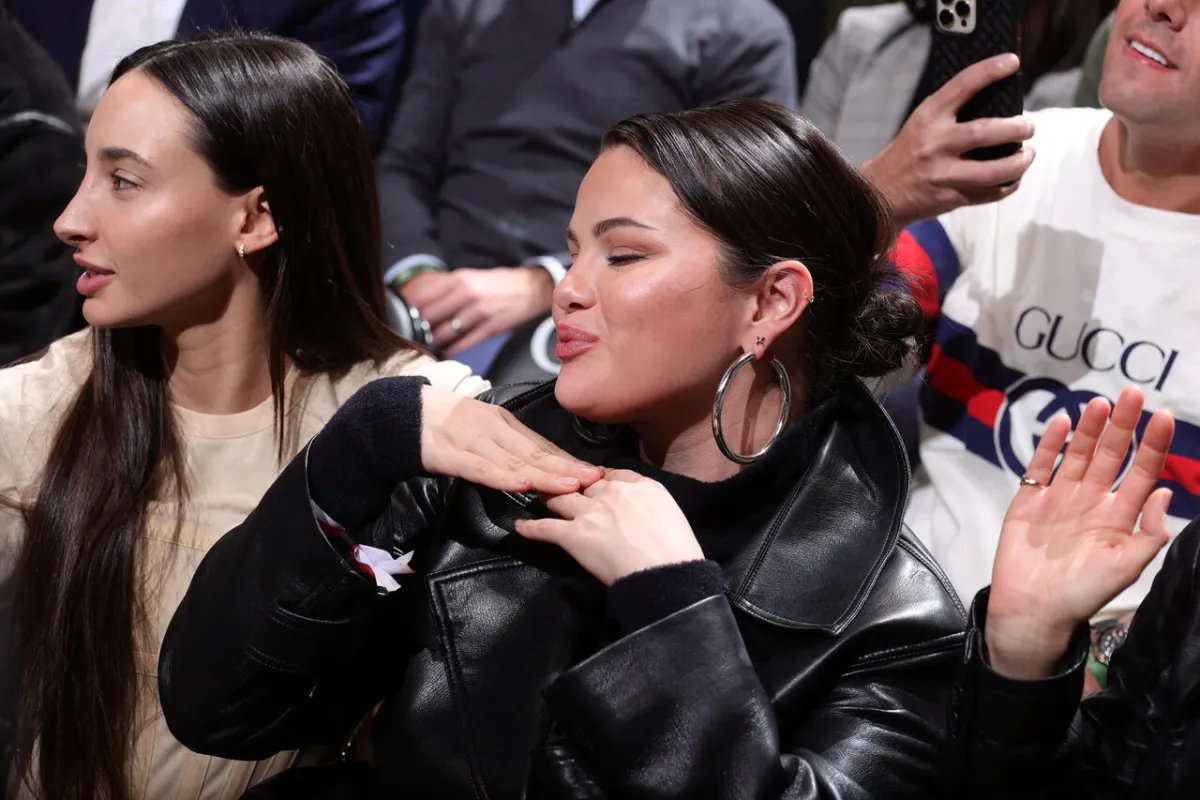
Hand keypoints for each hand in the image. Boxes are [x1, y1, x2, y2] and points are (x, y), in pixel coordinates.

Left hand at [401, 267, 552, 354]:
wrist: (532, 289)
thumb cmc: (497, 285)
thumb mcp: (470, 278)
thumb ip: (446, 289)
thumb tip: (417, 302)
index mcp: (460, 280)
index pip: (423, 297)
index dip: (408, 311)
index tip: (398, 320)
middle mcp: (468, 295)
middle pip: (430, 317)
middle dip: (417, 329)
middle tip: (407, 336)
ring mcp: (480, 313)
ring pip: (445, 333)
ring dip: (432, 342)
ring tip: (423, 346)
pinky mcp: (491, 329)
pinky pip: (463, 344)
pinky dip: (451, 350)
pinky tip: (443, 352)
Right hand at [420, 384, 603, 494]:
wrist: (398, 415)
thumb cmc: (442, 427)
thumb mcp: (481, 431)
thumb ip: (508, 448)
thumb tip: (540, 469)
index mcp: (503, 423)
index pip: (543, 445)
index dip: (569, 461)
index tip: (596, 474)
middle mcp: (493, 428)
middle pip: (536, 452)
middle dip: (568, 468)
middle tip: (596, 481)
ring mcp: (472, 439)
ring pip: (514, 461)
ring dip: (545, 474)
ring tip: (571, 486)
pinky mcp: (450, 453)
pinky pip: (480, 468)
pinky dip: (503, 476)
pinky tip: (522, 483)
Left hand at [514, 470, 703, 585]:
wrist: (666, 572)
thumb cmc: (677, 549)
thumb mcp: (670, 512)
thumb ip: (649, 504)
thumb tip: (639, 509)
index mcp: (639, 485)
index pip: (611, 474)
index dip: (598, 479)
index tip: (591, 482)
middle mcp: (611, 492)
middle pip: (583, 483)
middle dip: (570, 483)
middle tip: (558, 483)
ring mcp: (590, 513)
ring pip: (561, 498)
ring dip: (547, 496)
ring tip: (536, 494)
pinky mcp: (574, 536)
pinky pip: (546, 528)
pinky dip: (530, 528)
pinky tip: (519, 526)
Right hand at [861, 53, 1035, 227]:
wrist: (880, 195)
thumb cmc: (907, 154)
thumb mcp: (921, 124)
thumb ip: (951, 113)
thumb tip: (996, 101)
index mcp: (928, 119)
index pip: (962, 86)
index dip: (990, 70)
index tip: (1012, 61)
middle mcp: (936, 145)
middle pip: (985, 132)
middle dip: (1016, 128)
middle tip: (1028, 126)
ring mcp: (944, 175)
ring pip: (994, 171)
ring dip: (1019, 162)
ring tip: (1027, 154)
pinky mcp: (951, 198)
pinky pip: (990, 193)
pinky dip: (1009, 185)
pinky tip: (1013, 177)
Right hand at [985, 387, 1174, 678]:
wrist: (1033, 609)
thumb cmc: (1082, 594)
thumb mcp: (1126, 568)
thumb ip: (1149, 533)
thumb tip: (1164, 492)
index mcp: (1119, 517)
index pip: (1142, 472)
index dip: (1153, 445)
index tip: (1163, 417)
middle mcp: (1092, 501)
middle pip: (1111, 455)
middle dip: (1122, 425)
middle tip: (1132, 394)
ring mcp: (1060, 498)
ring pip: (1079, 455)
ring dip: (1090, 429)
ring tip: (1100, 403)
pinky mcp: (1029, 500)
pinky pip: (1041, 466)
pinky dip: (1051, 444)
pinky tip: (1063, 423)